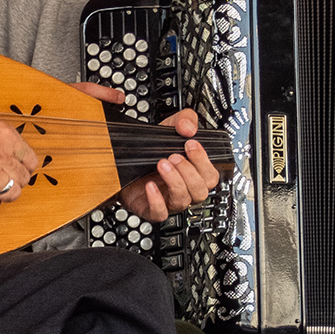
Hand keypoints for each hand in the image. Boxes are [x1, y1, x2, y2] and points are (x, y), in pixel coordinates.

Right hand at [0, 103, 37, 210]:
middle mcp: (0, 154)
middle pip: (23, 179)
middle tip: (3, 182)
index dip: (24, 169)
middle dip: (14, 182)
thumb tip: (8, 155)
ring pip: (12, 194)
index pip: (31, 160)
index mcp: (4, 135)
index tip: (17, 171)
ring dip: (4, 194)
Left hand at [75, 84, 221, 223]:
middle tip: (173, 156)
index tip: (191, 144)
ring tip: (161, 164)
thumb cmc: (150, 149)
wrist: (124, 162)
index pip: (211, 176)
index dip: (203, 162)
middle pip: (201, 191)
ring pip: (182, 201)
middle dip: (189, 172)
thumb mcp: (170, 128)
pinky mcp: (150, 209)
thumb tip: (189, 127)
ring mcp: (168, 200)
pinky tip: (150, 185)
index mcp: (193, 173)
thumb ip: (185, 120)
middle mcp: (184, 189)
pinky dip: (156, 200)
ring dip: (174, 181)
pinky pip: (160, 213)